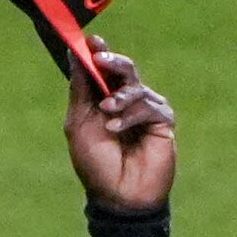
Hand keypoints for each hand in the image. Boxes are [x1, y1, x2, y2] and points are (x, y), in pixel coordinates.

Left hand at [64, 37, 175, 212]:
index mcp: (103, 100)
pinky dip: (131, 114)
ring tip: (108, 112)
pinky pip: (149, 105)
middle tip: (101, 59)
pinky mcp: (163, 120)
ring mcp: (146, 110)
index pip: (102, 70)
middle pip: (124, 69)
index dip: (98, 53)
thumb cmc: (95, 164)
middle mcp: (126, 101)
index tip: (91, 41)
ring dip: (120, 97)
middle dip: (111, 62)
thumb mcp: (79, 123)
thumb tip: (74, 54)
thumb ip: (80, 90)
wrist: (117, 196)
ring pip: (136, 86)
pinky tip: (117, 129)